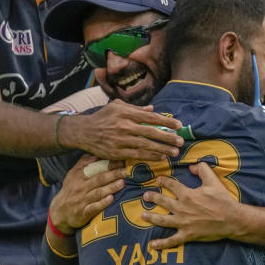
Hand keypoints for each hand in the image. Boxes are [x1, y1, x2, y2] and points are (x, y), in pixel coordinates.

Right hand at [50, 155, 125, 233]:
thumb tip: (96, 153)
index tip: (120, 161)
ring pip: (98, 193)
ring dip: (110, 188)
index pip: (95, 168)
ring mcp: (82, 200)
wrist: (59, 212)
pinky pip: (94, 208)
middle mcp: (80, 187)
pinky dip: (102, 203)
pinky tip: (111, 199)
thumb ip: (83, 163)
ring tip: (122, 183)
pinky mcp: (83, 213)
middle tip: (125, 171)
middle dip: (113, 175)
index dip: (108, 164)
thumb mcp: (73, 175)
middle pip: (99, 179)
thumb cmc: (71, 190)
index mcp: (79, 176)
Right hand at [61, 99, 183, 160]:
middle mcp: (124, 126)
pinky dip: (150, 157)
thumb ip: (136, 108)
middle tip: (181, 141)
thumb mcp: (117, 106)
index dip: (166, 121)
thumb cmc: (102, 117)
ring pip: (146, 145)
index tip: (179, 125)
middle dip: (168, 137)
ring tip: (174, 152)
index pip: (151, 117)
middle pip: (151, 132)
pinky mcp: (117, 152)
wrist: (84, 131)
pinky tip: (160, 158)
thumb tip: (152, 109)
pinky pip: (137, 155)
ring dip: (162, 149)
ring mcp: (120, 140)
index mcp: (126, 113)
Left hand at [140, 163, 239, 249]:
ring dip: (151, 218)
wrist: (232, 219)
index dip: (163, 181)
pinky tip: (153, 245)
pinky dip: (162, 244)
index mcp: (187, 195)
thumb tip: (192, 166)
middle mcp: (182, 208)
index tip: (158, 180)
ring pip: (162, 220)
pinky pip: (172, 241)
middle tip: (145, 196)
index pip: (171, 185)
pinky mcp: (187, 235)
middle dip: (152, 198)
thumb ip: (202, 170)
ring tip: (143, 215)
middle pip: (162, 201)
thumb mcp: (213, 181)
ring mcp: (183, 223)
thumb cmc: (222, 200)